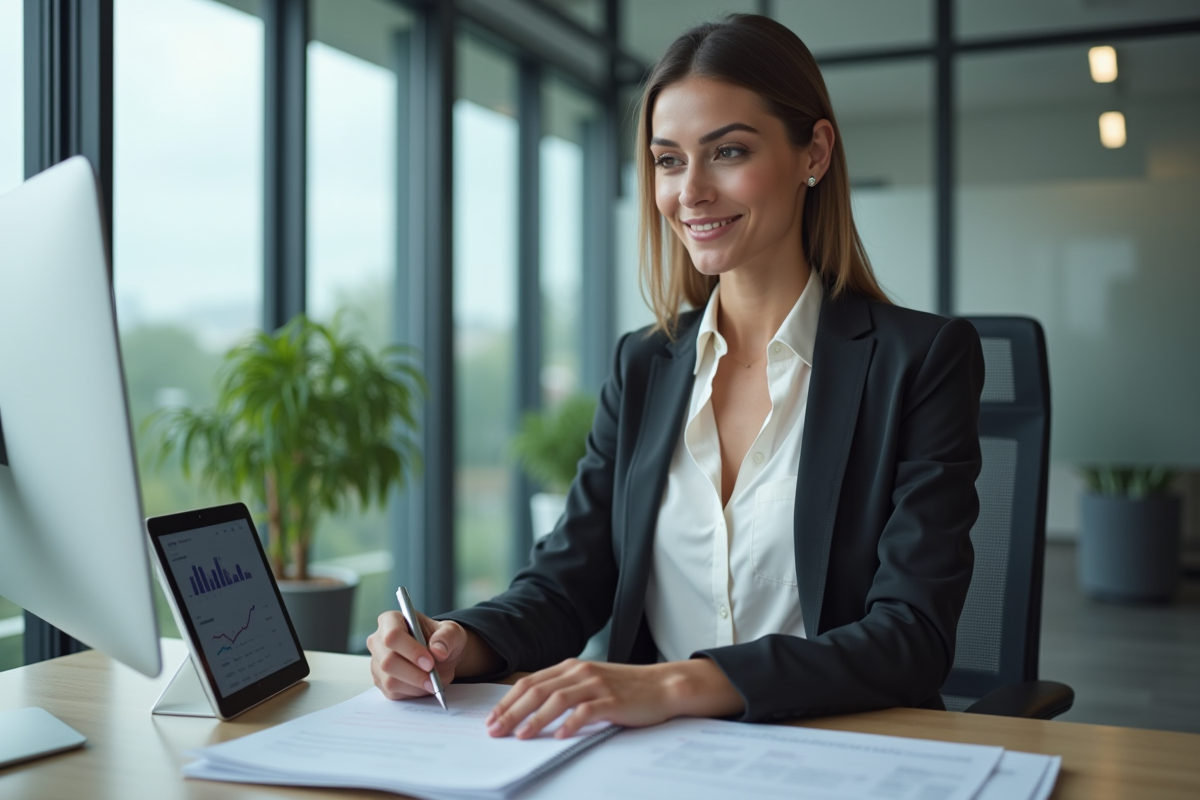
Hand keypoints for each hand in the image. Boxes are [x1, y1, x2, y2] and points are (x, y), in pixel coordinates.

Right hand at [367, 611, 466, 699]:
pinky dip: (412, 692)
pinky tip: (423, 686)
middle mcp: (378, 641)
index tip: (429, 662)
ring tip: (432, 682)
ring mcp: (377, 662)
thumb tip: (438, 650)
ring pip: (389, 680)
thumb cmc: (441, 639)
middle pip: (388, 661)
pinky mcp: (381, 681)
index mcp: (391, 620)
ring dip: (415, 685)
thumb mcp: (451, 632)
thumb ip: (447, 637)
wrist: (440, 655)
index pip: (393, 635)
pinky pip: (393, 692)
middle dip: (414, 673)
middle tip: (433, 678)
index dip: (410, 650)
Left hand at [484, 658, 744, 739]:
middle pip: (537, 690)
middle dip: (512, 711)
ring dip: (535, 719)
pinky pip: (586, 712)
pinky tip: (559, 737)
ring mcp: (596, 685)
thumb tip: (531, 709)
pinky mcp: (612, 700)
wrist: (662, 686)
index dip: (508, 701)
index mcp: (571, 667)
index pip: (530, 683)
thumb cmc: (625, 688)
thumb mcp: (590, 683)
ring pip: (557, 700)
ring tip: (520, 736)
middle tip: (495, 731)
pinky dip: (570, 724)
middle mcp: (580, 672)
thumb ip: (565, 690)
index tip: (492, 719)